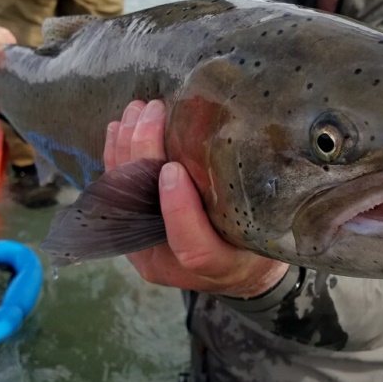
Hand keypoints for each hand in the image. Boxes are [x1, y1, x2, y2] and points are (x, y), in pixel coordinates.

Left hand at [105, 100, 289, 298]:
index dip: (178, 210)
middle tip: (154, 114)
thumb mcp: (267, 227)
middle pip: (146, 214)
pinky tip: (117, 128)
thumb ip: (256, 200)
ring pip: (125, 199)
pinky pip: (117, 194)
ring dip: (125, 149)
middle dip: (144, 157)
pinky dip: (115, 158)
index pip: (191, 247)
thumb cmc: (258, 243)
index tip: (173, 169)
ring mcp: (146, 248)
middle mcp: (173, 263)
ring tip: (136, 111)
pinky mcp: (133, 231)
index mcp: (217, 265)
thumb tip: (248, 140)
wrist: (236, 270)